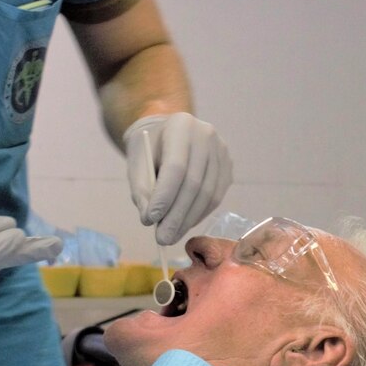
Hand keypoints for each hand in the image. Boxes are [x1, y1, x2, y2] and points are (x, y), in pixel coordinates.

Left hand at [124, 113, 233, 246]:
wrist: (170, 134)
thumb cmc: (150, 149)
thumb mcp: (137, 163)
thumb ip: (141, 189)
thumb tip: (150, 220)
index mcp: (181, 126)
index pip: (176, 166)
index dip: (164, 196)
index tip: (151, 220)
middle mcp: (206, 135)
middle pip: (194, 183)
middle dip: (176, 215)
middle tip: (162, 239)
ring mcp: (221, 151)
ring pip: (207, 194)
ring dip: (188, 220)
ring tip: (170, 236)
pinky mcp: (228, 167)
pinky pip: (215, 197)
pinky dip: (198, 215)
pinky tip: (184, 225)